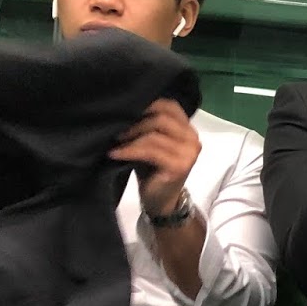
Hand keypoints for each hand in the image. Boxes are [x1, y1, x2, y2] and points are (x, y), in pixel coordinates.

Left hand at [111, 99, 200, 215]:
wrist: (161, 200)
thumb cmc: (152, 169)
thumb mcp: (150, 142)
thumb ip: (147, 125)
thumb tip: (123, 108)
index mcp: (188, 129)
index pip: (169, 105)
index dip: (146, 105)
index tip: (123, 112)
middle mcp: (193, 138)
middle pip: (161, 117)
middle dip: (135, 121)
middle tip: (114, 128)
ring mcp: (189, 153)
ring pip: (154, 133)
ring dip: (130, 136)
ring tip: (113, 141)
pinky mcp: (179, 166)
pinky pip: (150, 150)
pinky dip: (129, 150)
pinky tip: (115, 153)